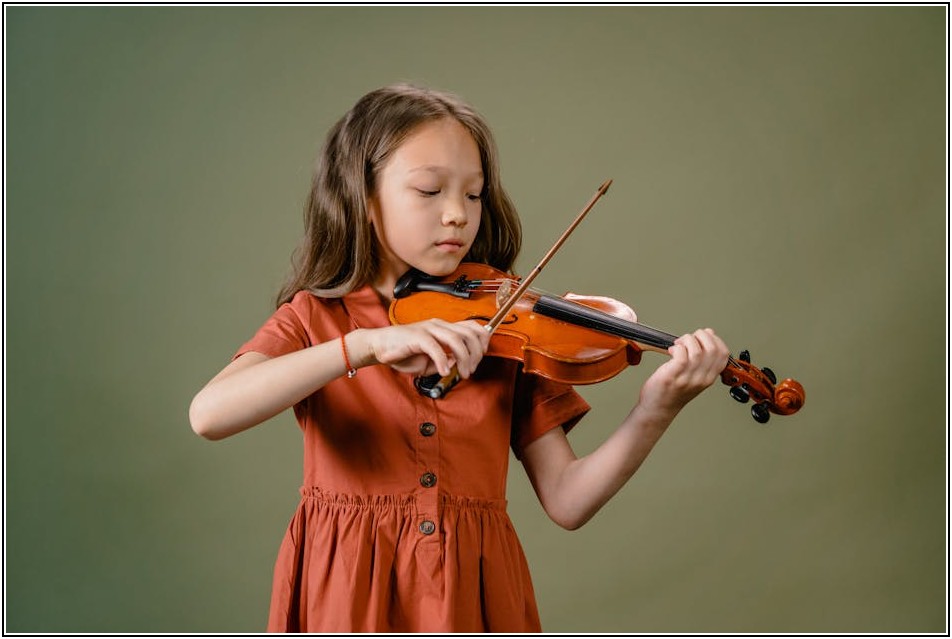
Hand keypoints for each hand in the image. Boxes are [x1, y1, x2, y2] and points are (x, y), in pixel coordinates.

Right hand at [357, 319, 489, 377]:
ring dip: (464, 359)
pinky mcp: (416, 336)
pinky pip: (435, 347)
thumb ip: (446, 360)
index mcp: (443, 328)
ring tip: (462, 373)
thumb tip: (458, 363)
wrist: (380, 347)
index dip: (483, 339)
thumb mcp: (430, 361)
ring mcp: (428, 329)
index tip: (482, 354)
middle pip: (469, 334)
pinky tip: (443, 371)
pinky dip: (443, 361)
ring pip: (456, 340)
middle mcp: (438, 325)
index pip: (471, 326)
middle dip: (476, 354)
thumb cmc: (404, 353)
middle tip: (470, 370)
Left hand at [638, 328, 728, 417]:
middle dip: (701, 336)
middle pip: (713, 348)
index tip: (703, 337)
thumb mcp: (694, 376)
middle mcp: (701, 378)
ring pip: (697, 350)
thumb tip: (710, 334)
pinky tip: (672, 351)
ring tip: (678, 345)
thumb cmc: (672, 391)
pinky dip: (677, 347)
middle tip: (688, 339)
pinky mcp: (673, 376)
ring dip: (686, 340)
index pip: (723, 353)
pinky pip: (681, 354)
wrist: (658, 409)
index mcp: (709, 377)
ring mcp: (688, 378)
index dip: (715, 339)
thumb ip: (702, 358)